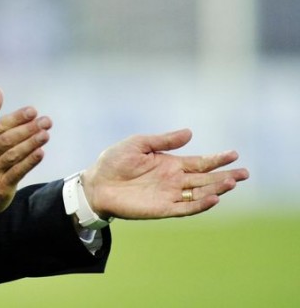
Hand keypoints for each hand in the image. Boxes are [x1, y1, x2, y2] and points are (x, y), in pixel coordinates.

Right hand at [0, 88, 51, 220]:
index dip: (16, 118)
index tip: (33, 111)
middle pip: (7, 140)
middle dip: (28, 129)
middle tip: (45, 121)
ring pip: (14, 155)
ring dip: (31, 144)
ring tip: (46, 134)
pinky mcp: (1, 186)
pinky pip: (17, 172)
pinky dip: (29, 162)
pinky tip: (41, 153)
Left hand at [81, 128, 248, 219]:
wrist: (96, 183)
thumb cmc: (114, 161)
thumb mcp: (138, 144)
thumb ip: (164, 140)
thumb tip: (190, 132)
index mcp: (170, 164)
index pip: (200, 162)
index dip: (216, 159)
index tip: (234, 154)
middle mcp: (174, 180)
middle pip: (205, 179)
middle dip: (225, 176)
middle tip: (245, 173)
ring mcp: (170, 195)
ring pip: (200, 194)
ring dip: (216, 189)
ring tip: (232, 182)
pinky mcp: (163, 209)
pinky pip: (186, 208)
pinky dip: (201, 205)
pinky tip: (214, 199)